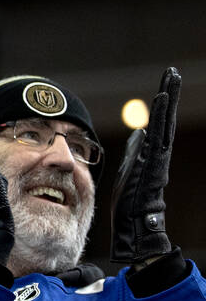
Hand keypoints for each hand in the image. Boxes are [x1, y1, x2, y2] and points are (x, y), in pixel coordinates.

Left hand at [111, 66, 179, 264]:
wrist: (136, 228)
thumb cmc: (132, 206)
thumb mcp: (129, 172)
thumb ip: (135, 152)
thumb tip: (139, 133)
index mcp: (150, 156)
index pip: (157, 126)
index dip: (160, 106)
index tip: (164, 84)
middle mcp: (158, 155)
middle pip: (165, 120)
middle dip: (169, 96)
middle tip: (172, 72)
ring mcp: (158, 159)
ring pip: (164, 125)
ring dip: (167, 101)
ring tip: (170, 78)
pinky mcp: (154, 164)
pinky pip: (158, 137)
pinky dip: (160, 118)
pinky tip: (161, 101)